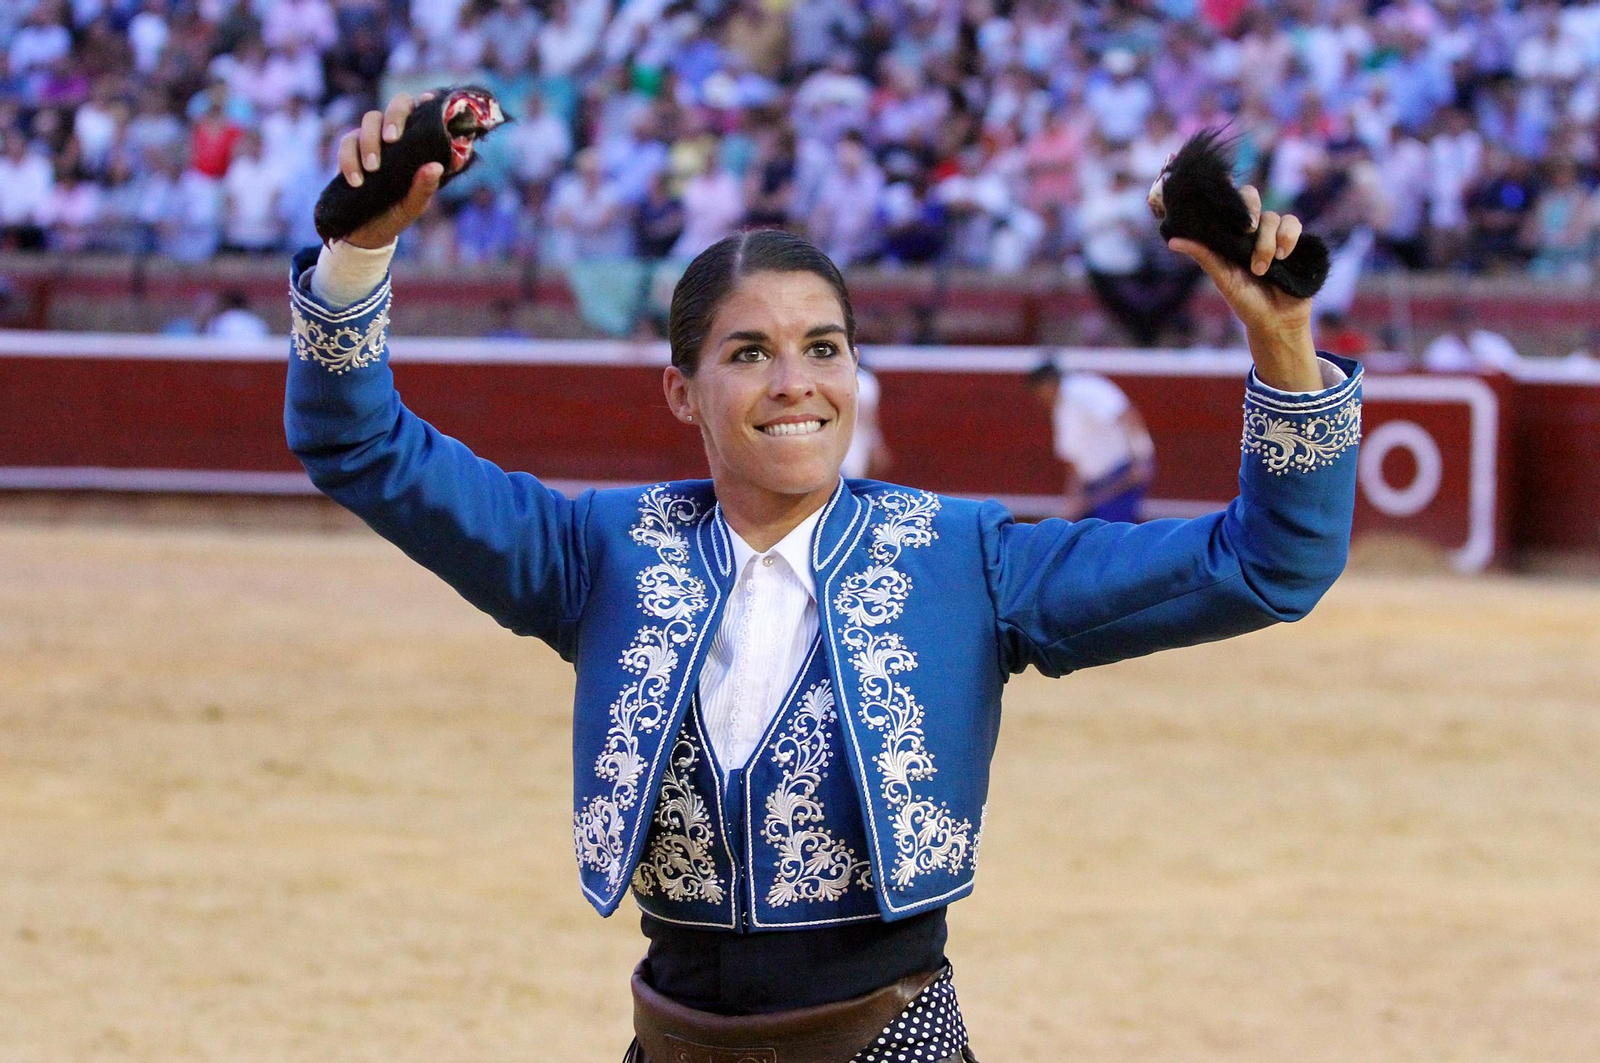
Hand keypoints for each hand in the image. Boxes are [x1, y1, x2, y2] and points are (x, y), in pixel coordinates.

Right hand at [338, 92, 441, 248]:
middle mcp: (396, 137)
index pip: (424, 114)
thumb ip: (424, 188)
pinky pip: (347, 142)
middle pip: (397, 104)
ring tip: (372, 169)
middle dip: (394, 116)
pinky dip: (349, 159)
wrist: (365, 233)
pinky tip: (356, 180)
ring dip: (369, 141)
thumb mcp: (413, 207)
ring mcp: (373, 140)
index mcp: (417, 146)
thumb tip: (435, 166)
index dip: (426, 103)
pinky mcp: (351, 150)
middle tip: (391, 139)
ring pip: (369, 119)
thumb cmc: (396, 215)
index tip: (426, 100)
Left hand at [1166, 185, 1319, 390]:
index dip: (1228, 195)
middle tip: (1248, 230)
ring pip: (1273, 217)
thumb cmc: (1246, 301)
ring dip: (1267, 242)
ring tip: (1262, 269)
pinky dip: (1288, 237)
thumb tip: (1172, 242)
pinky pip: (1293, 224)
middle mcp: (1252, 232)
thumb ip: (1204, 256)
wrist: (1276, 320)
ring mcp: (1274, 235)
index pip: (1229, 204)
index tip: (1224, 193)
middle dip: (1250, 210)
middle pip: (1252, 199)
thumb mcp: (1222, 278)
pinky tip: (1282, 256)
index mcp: (1231, 237)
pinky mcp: (1294, 242)